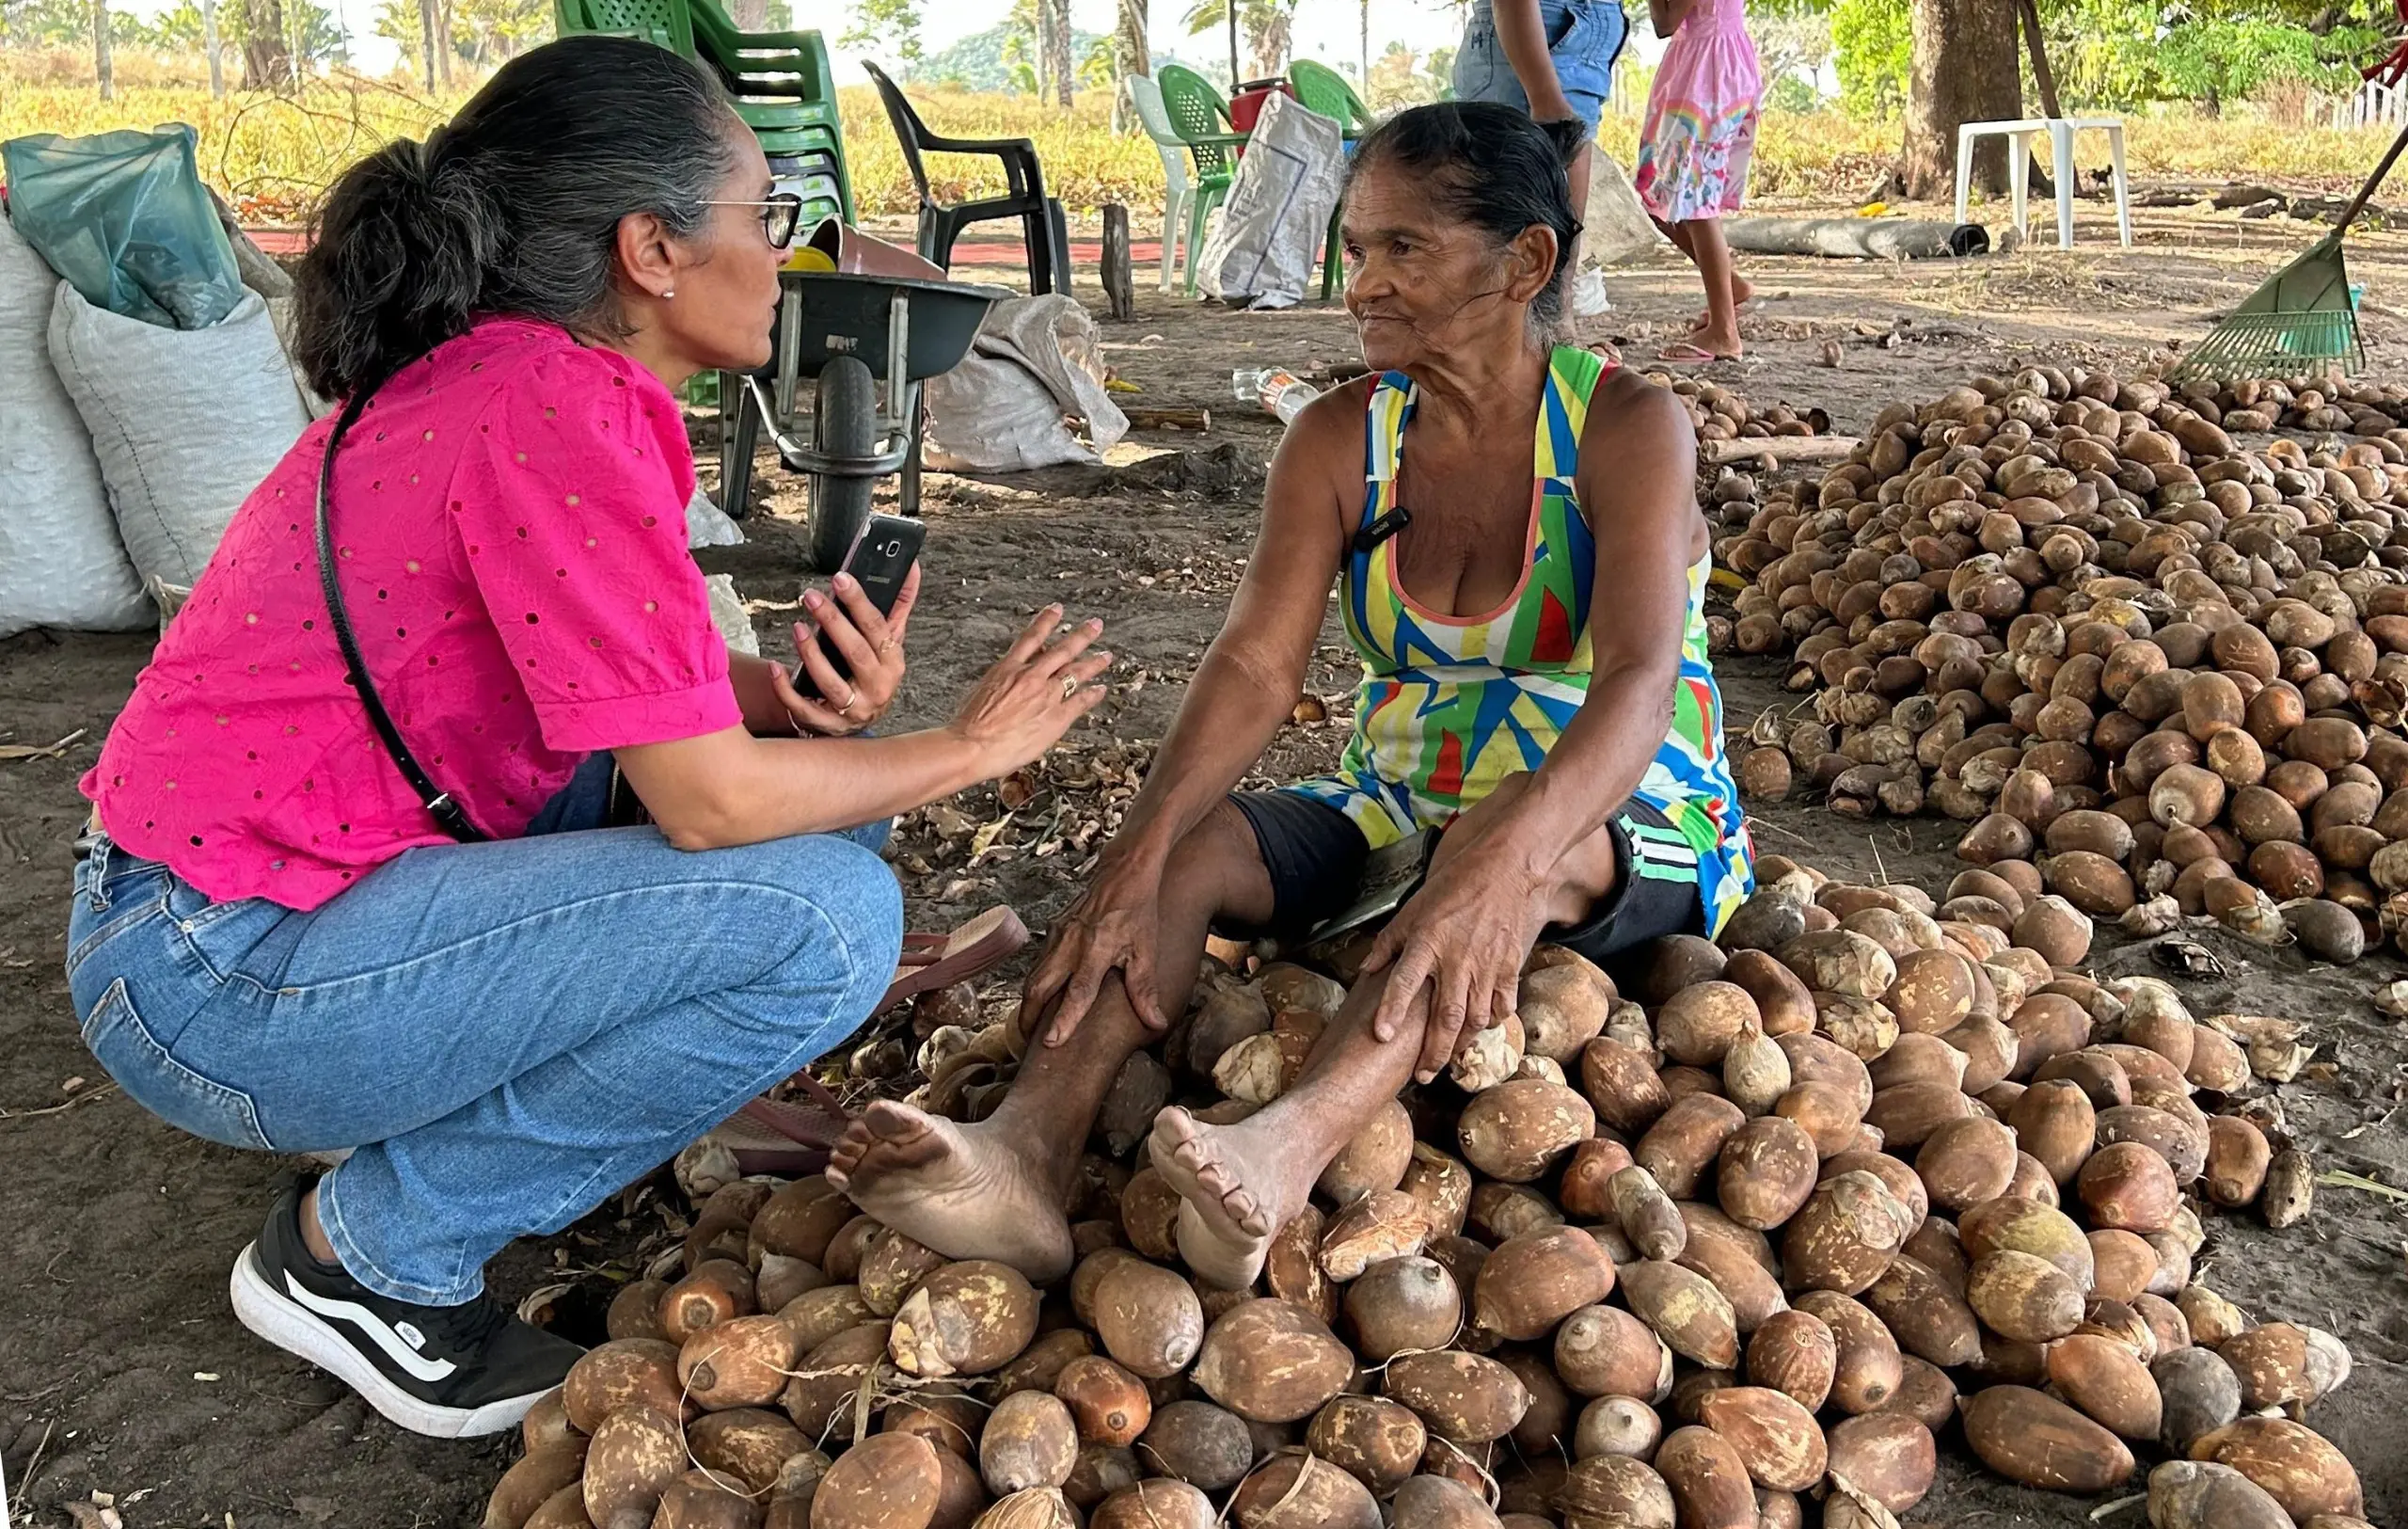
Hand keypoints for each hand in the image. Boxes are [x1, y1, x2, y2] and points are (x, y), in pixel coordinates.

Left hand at [778, 566, 920, 735]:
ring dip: (811, 655)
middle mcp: (878, 687)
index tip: (841, 578)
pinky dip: (787, 689)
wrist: (862, 717)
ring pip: (831, 683)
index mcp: (893, 661)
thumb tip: (911, 566)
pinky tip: (776, 668)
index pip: (878, 628)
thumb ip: (899, 605)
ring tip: (798, 628)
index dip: (859, 602)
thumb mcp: (888, 641)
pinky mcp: (829, 725)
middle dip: (833, 622)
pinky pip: (804, 709)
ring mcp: (855, 709)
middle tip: (811, 597)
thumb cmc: (873, 671)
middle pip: (856, 653)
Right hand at [947, 603, 1111, 775]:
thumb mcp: (981, 690)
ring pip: (1076, 673)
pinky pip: (1080, 701)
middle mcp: (1030, 677)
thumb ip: (1001, 680)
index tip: (1057, 609)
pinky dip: (1092, 695)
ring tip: (1106, 656)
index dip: (1046, 620)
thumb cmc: (969, 725)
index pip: (1032, 637)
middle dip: (1082, 635)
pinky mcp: (1056, 717)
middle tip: (1095, 625)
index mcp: (1008, 668)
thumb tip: (1009, 675)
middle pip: (1063, 650)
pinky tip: (1100, 690)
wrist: (972, 745)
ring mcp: (1046, 696)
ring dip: (1094, 662)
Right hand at [1020, 846, 1170, 1046]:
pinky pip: (1038, 962)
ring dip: (1029, 1003)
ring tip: (1030, 1028)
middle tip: (1028, 1045)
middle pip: (1039, 987)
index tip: (1052, 1042)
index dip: (1064, 1018)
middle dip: (1030, 1018)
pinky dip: (1035, 984)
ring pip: (1033, 976)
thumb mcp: (1146, 951)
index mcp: (1096, 949)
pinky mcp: (1053, 929)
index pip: (1077, 992)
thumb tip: (1156, 1024)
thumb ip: (1145, 990)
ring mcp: (1058, 935)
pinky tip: (1040, 998)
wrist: (1124, 872)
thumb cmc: (1138, 912)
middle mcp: (1071, 943)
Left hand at [1361, 843, 1552, 1083]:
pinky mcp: (1509, 967)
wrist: (1505, 869)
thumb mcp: (1411, 910)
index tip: (1380, 1035)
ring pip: (1475, 1019)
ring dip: (1461, 1044)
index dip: (1391, 1009)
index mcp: (1427, 942)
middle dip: (1433, 1053)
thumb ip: (1388, 943)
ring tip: (1449, 1058)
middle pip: (1444, 1017)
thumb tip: (1366, 970)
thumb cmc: (1453, 888)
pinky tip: (1481, 1028)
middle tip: (1422, 1076)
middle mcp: (1456, 959)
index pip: (1404, 981)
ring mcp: (1486, 965)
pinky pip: (1502, 1005)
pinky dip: (1492, 1022)